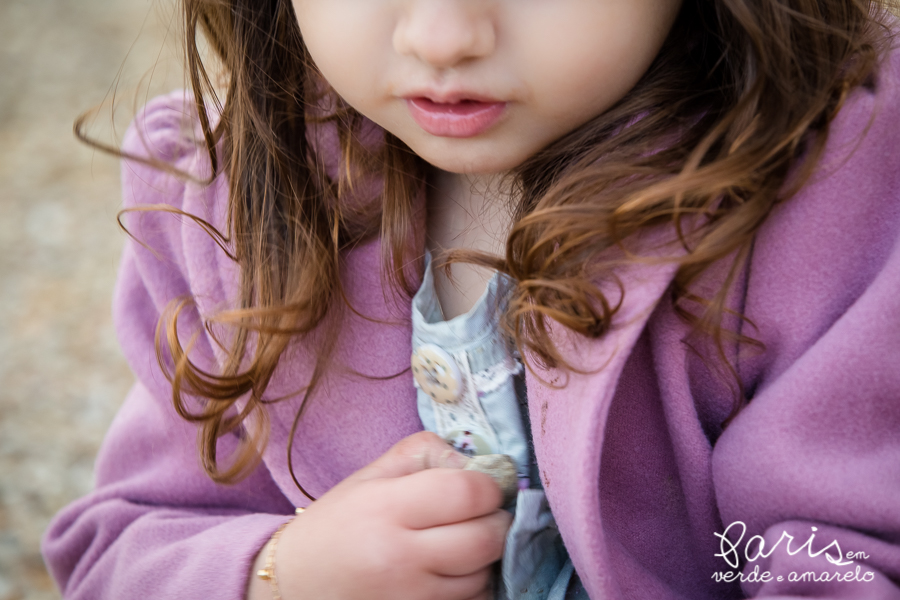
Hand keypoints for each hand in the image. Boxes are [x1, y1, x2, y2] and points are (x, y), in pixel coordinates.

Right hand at [257, 431, 511, 599]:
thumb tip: (475, 463)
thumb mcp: (370, 476)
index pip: (467, 493)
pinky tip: (454, 571)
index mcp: (387, 508)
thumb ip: (423, 453)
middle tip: (485, 513)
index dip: (488, 486)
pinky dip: (474, 586)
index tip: (483, 485)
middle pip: (486, 539)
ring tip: (463, 542)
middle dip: (496, 521)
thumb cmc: (336, 524)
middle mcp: (400, 558)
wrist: (293, 584)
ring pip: (483, 576)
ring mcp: (410, 598)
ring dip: (486, 557)